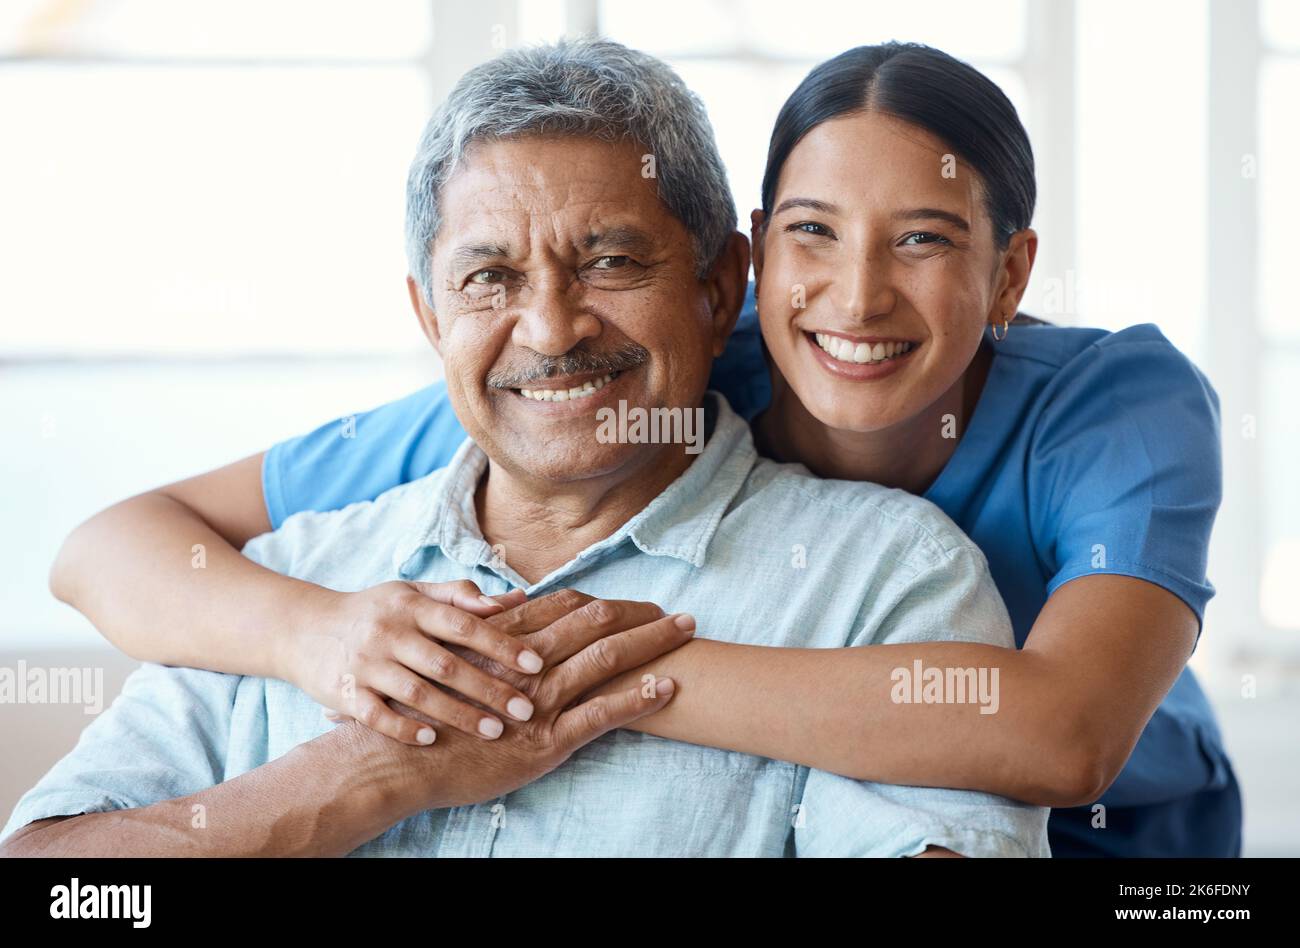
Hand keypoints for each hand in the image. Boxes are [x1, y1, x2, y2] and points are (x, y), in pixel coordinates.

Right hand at [287, 579, 545, 745]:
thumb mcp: (412, 593)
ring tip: (494, 732)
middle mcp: (389, 632)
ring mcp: (366, 664)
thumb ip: (460, 596)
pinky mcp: (344, 692)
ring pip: (417, 694)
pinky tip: (432, 741)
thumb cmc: (373, 611)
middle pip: (446, 664)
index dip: (501, 644)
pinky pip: (377, 716)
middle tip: (526, 710)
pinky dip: (404, 729)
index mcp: (411, 605)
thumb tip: (517, 599)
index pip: (463, 625)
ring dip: (457, 715)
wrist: (302, 628)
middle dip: (489, 689)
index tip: (535, 664)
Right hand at [330, 589, 695, 815]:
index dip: (611, 601)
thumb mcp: (451, 661)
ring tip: (687, 633)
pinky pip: (602, 714)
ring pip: (607, 659)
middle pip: (597, 623)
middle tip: (683, 615)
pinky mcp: (545, 741)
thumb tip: (516, 604)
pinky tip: (667, 687)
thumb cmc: (425, 711)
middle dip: (644, 615)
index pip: (570, 606)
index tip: (642, 601)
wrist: (398, 761)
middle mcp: (527, 662)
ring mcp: (539, 701)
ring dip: (652, 643)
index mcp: (507, 639)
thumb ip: (484, 629)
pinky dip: (638, 698)